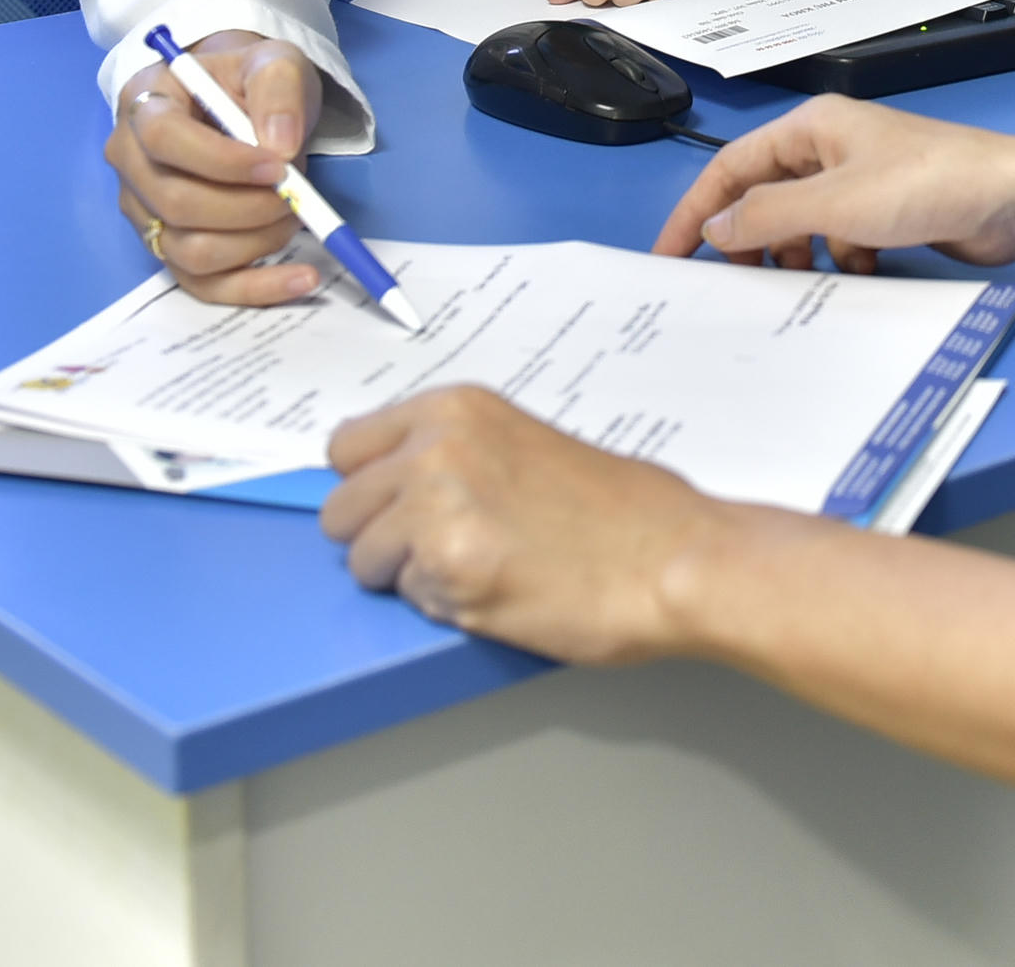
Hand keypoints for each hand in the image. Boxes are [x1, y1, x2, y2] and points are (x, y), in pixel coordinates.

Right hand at [102, 29, 323, 306]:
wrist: (233, 100)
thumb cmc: (246, 81)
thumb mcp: (272, 62)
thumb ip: (278, 89)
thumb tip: (281, 146)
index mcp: (145, 105)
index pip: (164, 139)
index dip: (222, 161)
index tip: (279, 166)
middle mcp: (131, 163)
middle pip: (177, 204)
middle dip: (249, 207)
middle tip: (295, 194)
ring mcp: (144, 212)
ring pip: (190, 251)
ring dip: (256, 242)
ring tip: (294, 216)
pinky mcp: (167, 249)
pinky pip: (203, 285)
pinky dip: (256, 288)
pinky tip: (301, 278)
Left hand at [322, 385, 740, 658]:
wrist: (674, 561)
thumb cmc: (623, 513)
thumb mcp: (524, 445)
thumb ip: (454, 455)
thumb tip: (392, 485)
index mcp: (455, 409)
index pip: (347, 447)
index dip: (372, 486)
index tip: (398, 506)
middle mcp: (434, 448)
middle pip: (340, 509)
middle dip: (381, 537)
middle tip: (446, 550)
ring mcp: (435, 508)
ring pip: (362, 560)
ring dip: (408, 577)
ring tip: (481, 570)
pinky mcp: (447, 569)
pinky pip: (408, 599)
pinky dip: (442, 605)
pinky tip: (499, 591)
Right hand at [651, 94, 1014, 273]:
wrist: (1014, 200)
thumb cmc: (927, 185)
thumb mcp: (836, 204)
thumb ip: (768, 217)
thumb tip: (715, 229)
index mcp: (812, 127)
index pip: (732, 167)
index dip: (697, 211)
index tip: (669, 256)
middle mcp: (832, 147)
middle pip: (765, 196)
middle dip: (751, 238)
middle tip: (740, 282)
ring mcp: (862, 179)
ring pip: (803, 222)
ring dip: (799, 253)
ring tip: (805, 280)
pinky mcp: (889, 210)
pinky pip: (841, 238)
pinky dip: (840, 259)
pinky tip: (859, 272)